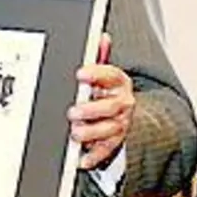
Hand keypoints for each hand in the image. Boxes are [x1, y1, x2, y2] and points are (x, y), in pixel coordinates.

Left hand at [70, 33, 134, 169]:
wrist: (122, 114)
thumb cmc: (106, 91)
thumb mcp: (104, 73)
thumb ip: (99, 57)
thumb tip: (102, 37)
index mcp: (119, 82)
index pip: (111, 75)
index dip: (96, 74)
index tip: (80, 74)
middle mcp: (123, 103)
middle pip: (111, 107)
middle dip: (92, 110)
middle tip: (74, 112)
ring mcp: (120, 123)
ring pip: (109, 130)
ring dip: (91, 132)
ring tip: (76, 132)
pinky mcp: (114, 142)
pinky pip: (106, 151)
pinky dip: (93, 156)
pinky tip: (82, 158)